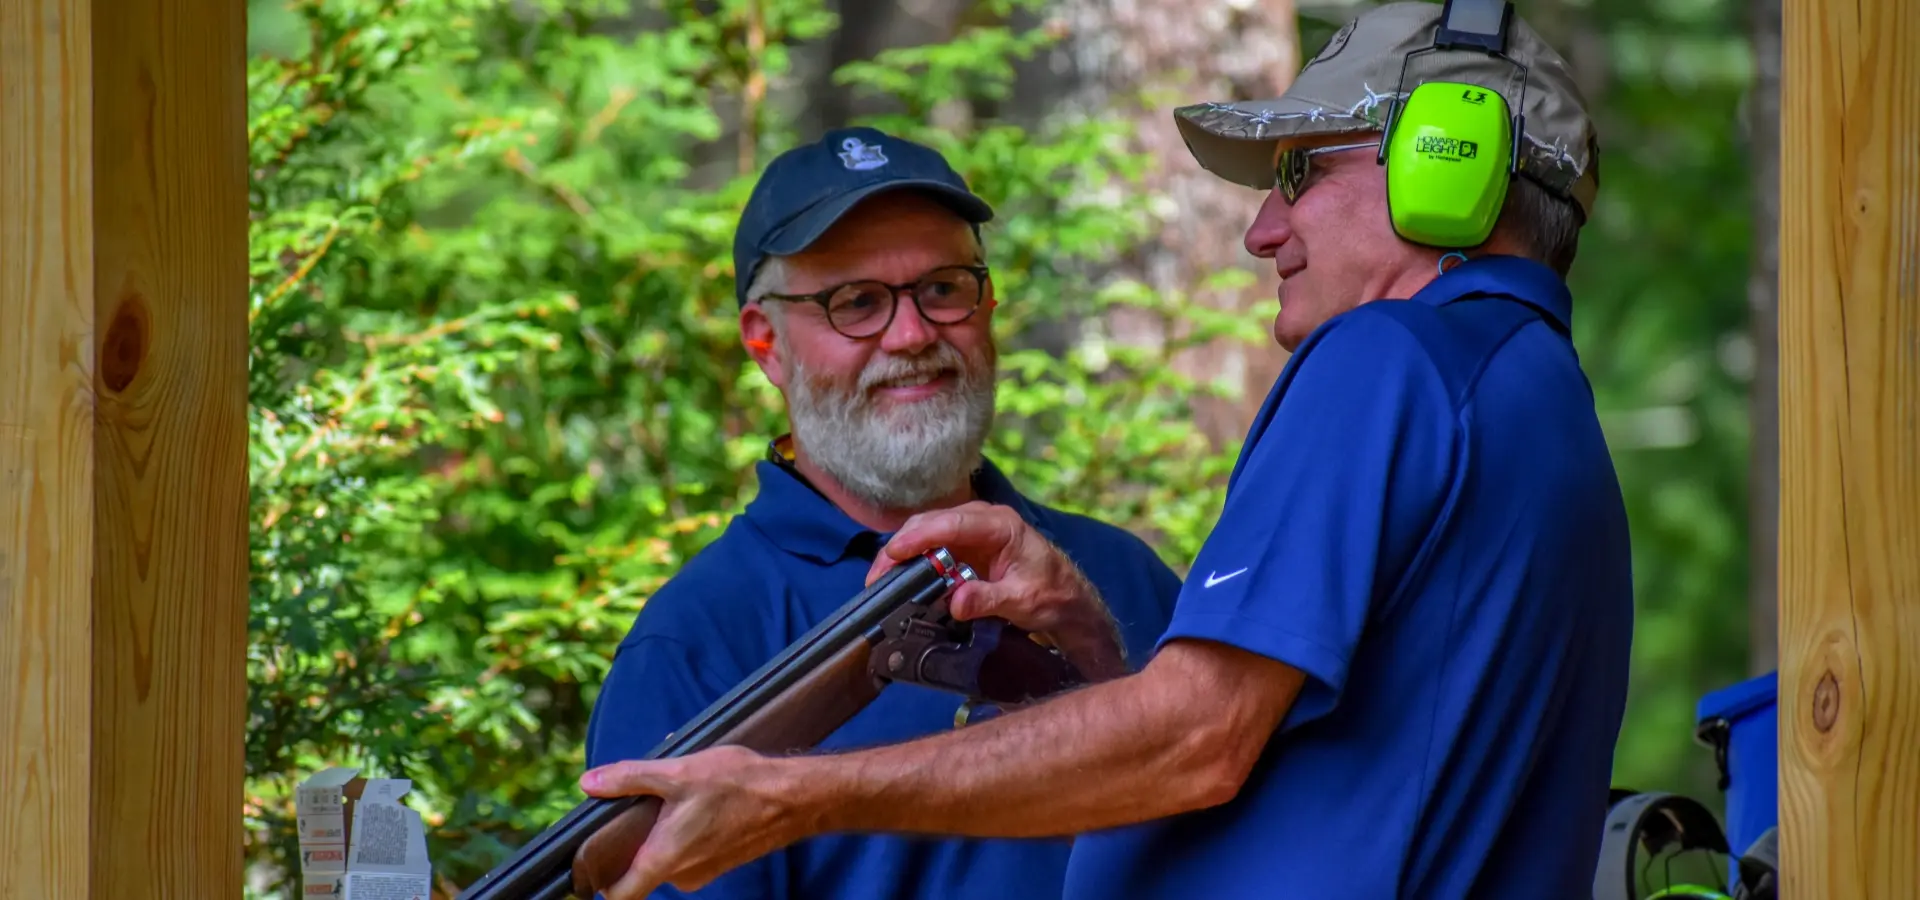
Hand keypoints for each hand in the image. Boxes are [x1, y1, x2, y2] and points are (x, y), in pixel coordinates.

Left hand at [578, 746, 816, 898]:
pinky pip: (691, 851)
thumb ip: (629, 778)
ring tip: (678, 795)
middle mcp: (683, 874)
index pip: (620, 896)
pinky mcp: (722, 861)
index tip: (590, 865)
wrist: (794, 797)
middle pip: (641, 869)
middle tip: (639, 805)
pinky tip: (702, 801)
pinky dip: (688, 830)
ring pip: (668, 856)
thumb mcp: (677, 772)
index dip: (599, 885)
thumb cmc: (738, 785)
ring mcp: (705, 871)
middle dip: (636, 840)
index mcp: (664, 859)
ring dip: (665, 831)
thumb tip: (589, 782)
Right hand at [869, 501, 1127, 679]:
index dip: (920, 536)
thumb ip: (988, 599)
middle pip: (932, 523)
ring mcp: (973, 532)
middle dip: (901, 546)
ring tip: (880, 580)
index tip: (895, 552)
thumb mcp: (1022, 600)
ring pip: (928, 533)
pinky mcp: (966, 547)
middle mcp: (984, 521)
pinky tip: (899, 579)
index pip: (953, 523)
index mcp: (1001, 525)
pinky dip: (914, 561)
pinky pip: (933, 547)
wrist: (1067, 599)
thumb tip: (956, 601)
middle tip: (878, 575)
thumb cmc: (1052, 594)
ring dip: (903, 554)